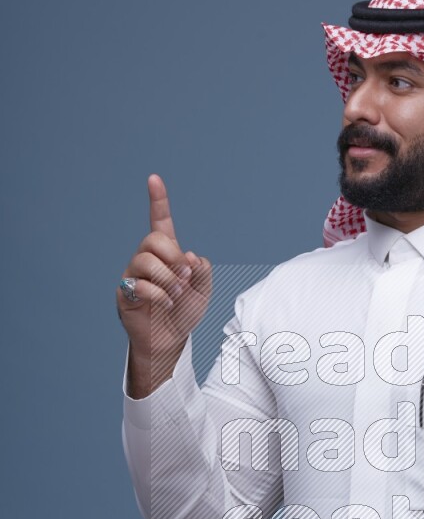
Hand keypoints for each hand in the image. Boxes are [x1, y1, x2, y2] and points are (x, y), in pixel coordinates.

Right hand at [117, 174, 211, 394]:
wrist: (170, 340)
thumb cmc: (184, 311)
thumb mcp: (203, 290)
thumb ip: (202, 270)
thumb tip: (189, 255)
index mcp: (167, 253)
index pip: (160, 221)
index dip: (158, 200)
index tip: (154, 178)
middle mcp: (147, 259)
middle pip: (153, 239)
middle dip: (173, 256)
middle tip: (185, 276)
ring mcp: (133, 275)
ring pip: (146, 260)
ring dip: (168, 278)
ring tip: (177, 293)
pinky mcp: (124, 293)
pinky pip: (139, 285)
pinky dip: (159, 295)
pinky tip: (167, 304)